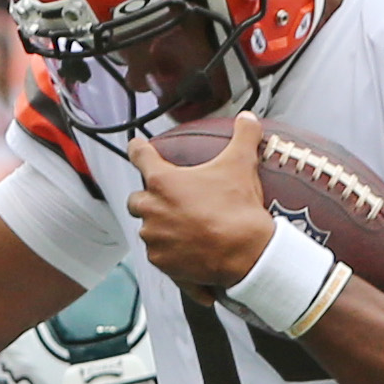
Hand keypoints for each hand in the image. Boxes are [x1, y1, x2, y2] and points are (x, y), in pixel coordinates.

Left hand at [125, 112, 273, 295]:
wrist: (246, 254)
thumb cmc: (237, 209)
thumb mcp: (242, 164)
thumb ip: (243, 136)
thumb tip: (247, 119)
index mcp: (163, 182)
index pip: (140, 157)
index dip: (138, 149)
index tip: (136, 147)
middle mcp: (152, 210)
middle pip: (136, 200)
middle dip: (147, 198)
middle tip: (168, 199)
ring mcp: (155, 239)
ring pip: (147, 230)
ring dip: (158, 227)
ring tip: (182, 226)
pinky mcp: (163, 264)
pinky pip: (160, 256)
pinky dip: (171, 253)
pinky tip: (188, 251)